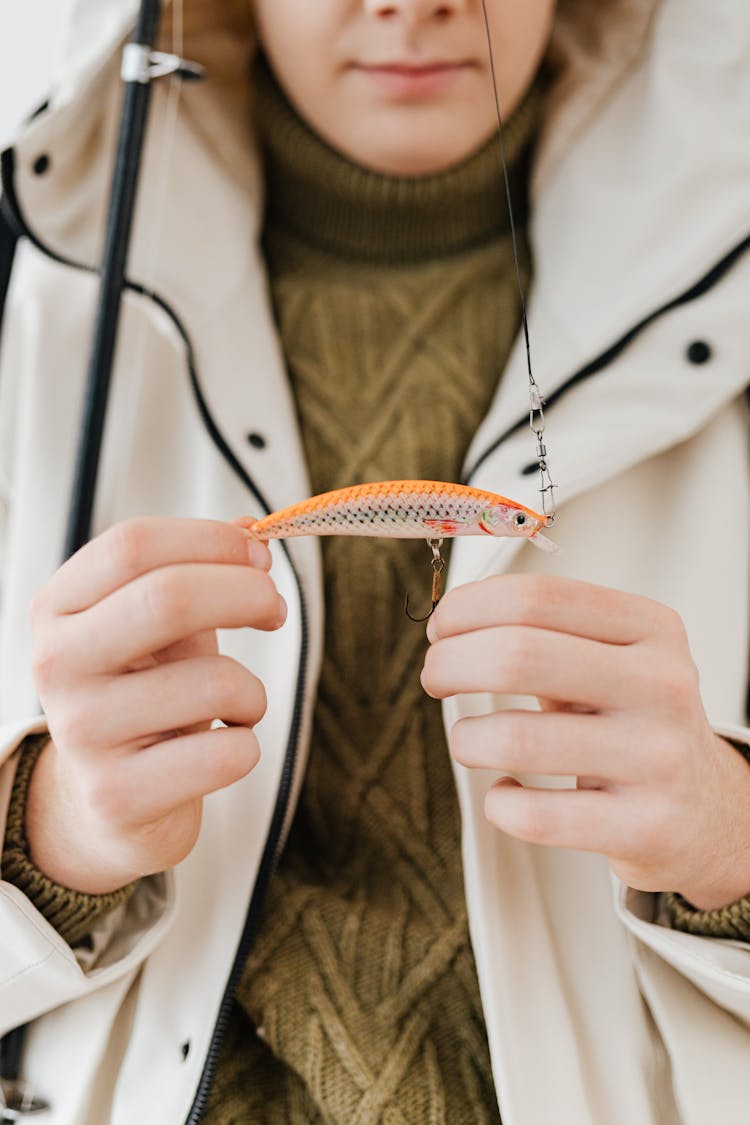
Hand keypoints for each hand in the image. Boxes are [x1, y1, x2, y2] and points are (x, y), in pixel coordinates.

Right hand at [27, 518, 285, 894]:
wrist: (108, 803)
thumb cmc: (143, 697)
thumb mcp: (159, 628)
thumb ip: (197, 573)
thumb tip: (249, 529)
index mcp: (58, 609)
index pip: (134, 545)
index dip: (212, 541)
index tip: (259, 555)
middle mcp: (56, 666)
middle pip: (170, 599)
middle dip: (247, 594)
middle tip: (274, 609)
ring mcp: (82, 734)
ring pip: (215, 683)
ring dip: (253, 691)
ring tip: (239, 705)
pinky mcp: (117, 797)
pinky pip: (227, 754)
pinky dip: (248, 745)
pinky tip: (220, 750)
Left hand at [421, 574, 749, 910]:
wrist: (707, 809)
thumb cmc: (637, 724)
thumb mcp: (613, 657)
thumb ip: (544, 630)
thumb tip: (450, 622)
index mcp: (651, 629)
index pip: (538, 597)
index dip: (469, 607)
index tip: (443, 626)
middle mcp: (662, 686)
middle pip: (518, 655)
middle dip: (451, 664)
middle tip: (436, 677)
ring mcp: (658, 758)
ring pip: (515, 738)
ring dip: (466, 739)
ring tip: (469, 741)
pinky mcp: (646, 826)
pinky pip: (535, 816)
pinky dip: (499, 804)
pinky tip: (507, 794)